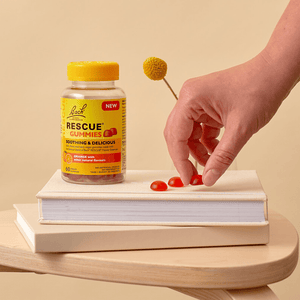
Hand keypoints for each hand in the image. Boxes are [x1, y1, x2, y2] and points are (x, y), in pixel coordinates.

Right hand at [164, 52, 289, 185]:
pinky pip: (200, 131)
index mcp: (191, 98)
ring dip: (198, 151)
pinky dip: (206, 143)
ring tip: (211, 163)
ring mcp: (198, 102)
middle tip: (194, 175)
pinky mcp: (206, 107)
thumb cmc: (259, 87)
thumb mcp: (240, 129)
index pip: (175, 135)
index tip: (187, 177)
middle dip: (186, 156)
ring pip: (189, 134)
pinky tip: (217, 150)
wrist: (274, 74)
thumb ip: (222, 156)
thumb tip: (209, 176)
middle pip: (178, 135)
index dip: (180, 160)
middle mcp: (190, 98)